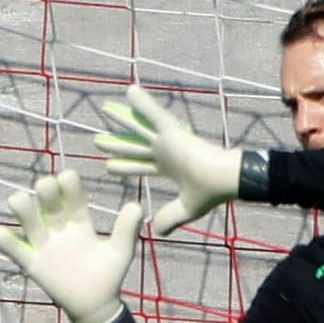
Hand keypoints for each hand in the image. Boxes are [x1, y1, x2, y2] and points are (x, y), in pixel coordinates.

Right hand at [0, 169, 143, 322]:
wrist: (96, 305)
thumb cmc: (108, 276)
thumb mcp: (120, 252)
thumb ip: (126, 230)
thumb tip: (136, 205)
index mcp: (80, 223)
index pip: (72, 198)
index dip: (68, 187)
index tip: (67, 177)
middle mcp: (59, 229)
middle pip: (48, 204)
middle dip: (45, 193)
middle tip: (46, 187)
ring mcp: (45, 245)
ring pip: (29, 222)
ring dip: (22, 209)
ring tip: (17, 200)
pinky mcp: (34, 264)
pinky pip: (16, 251)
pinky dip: (5, 242)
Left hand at [95, 83, 242, 235]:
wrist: (226, 181)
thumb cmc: (213, 193)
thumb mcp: (187, 209)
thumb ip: (171, 218)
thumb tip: (157, 231)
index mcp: (169, 168)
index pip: (141, 166)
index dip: (125, 166)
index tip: (108, 167)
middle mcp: (166, 152)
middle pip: (135, 146)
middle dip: (116, 145)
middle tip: (97, 140)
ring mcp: (169, 141)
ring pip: (139, 127)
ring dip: (122, 119)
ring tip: (104, 109)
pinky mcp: (174, 133)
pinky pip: (154, 114)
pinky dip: (142, 103)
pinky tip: (129, 91)